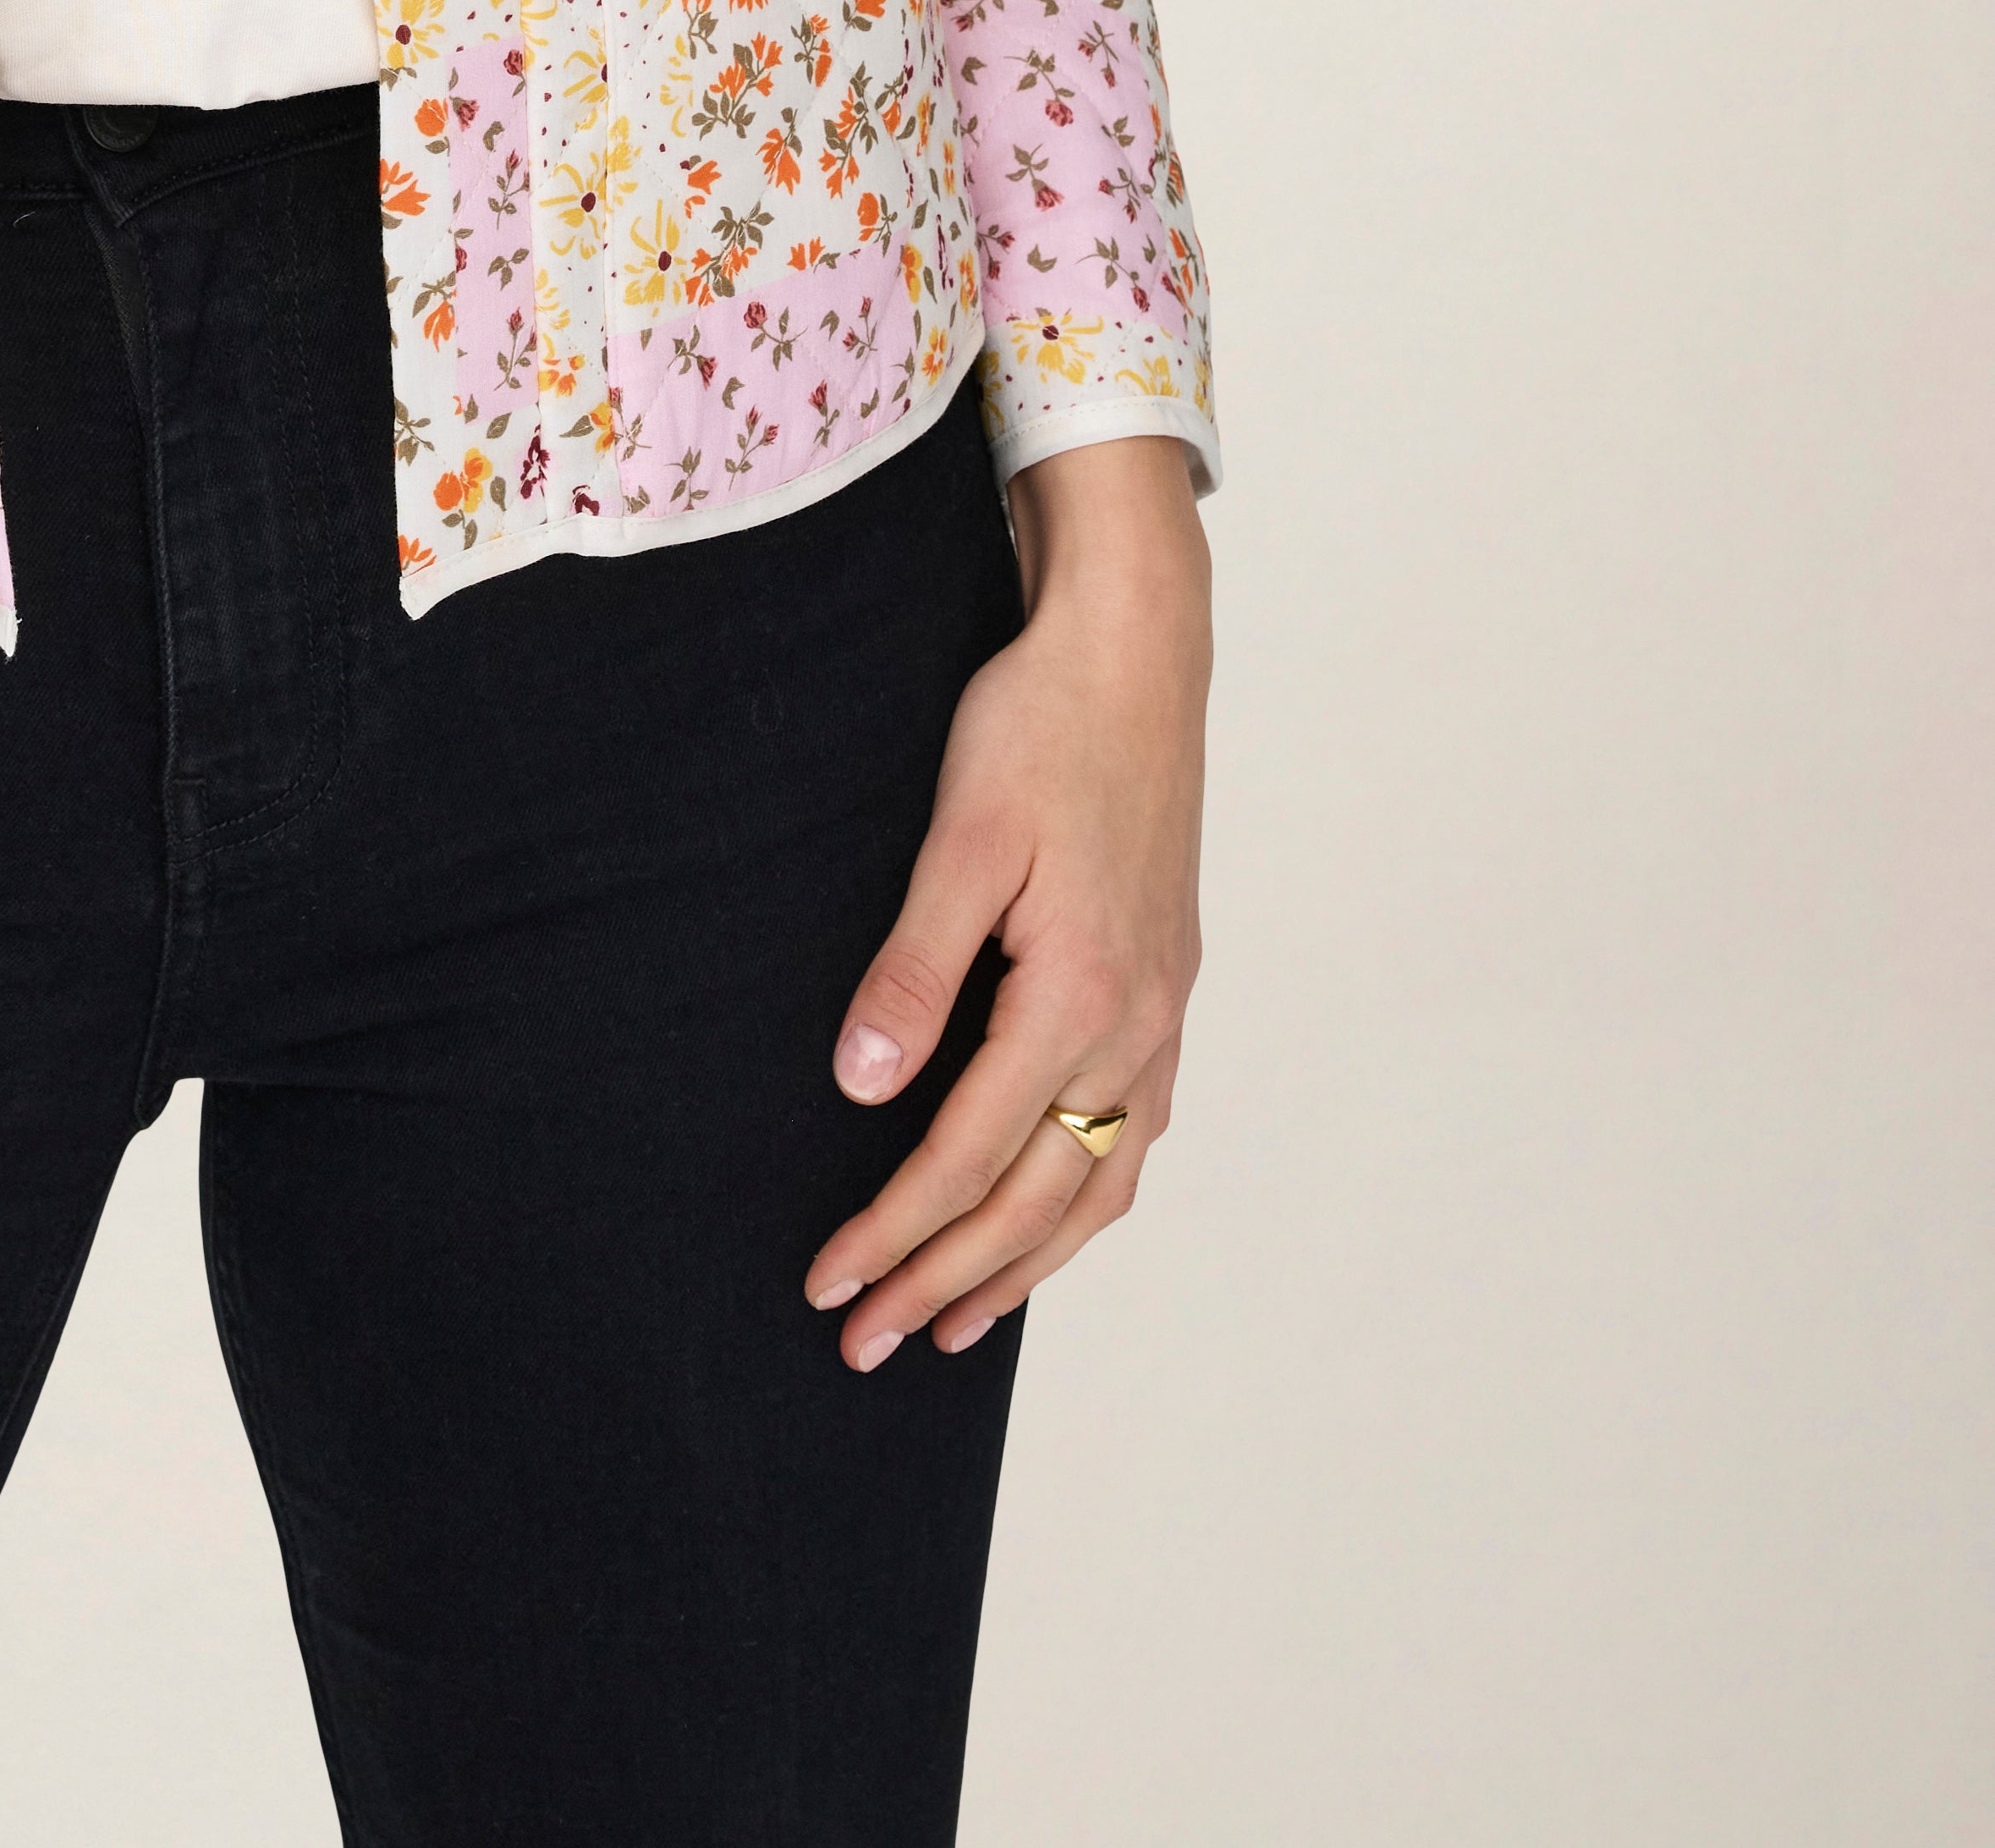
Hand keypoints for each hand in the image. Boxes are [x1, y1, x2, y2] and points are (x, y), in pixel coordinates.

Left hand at [804, 432, 1209, 1368]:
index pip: (967, 1152)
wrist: (1138, 653)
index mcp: (1080, 991)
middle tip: (865, 1342)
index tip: (829, 1283)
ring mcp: (1162, 1012)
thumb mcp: (961, 834)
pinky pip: (1130, 1133)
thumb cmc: (1038, 726)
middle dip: (945, 1277)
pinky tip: (1045, 1218)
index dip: (894, 1229)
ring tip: (952, 1321)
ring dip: (1021, 1261)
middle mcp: (1136, 1023)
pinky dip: (1081, 1198)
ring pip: (1096, 1182)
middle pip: (1033, 1194)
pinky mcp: (1166, 987)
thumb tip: (863, 1087)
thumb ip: (916, 967)